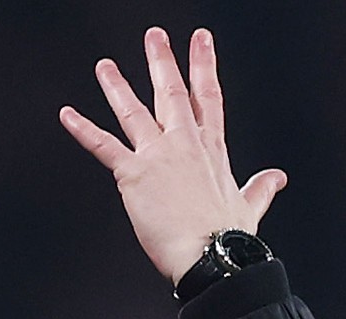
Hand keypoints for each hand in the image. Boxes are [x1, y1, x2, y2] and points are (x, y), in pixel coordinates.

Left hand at [59, 27, 286, 284]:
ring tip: (105, 66)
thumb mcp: (249, 206)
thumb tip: (277, 177)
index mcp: (211, 150)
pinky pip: (104, 146)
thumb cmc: (228, 237)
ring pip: (135, 112)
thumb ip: (260, 187)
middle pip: (173, 93)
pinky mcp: (134, 174)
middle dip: (163, 62)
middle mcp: (185, 145)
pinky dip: (83, 129)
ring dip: (117, 86)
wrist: (210, 255)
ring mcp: (159, 156)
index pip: (209, 98)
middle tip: (154, 36)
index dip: (204, 66)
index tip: (201, 42)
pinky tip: (68, 115)